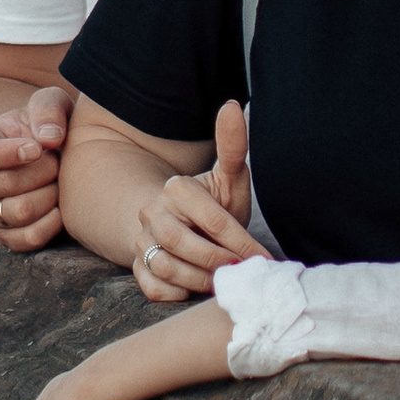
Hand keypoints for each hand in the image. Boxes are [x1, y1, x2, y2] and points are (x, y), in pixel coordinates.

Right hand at [0, 86, 73, 251]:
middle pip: (4, 185)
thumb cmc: (46, 125)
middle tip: (58, 161)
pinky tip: (62, 207)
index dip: (7, 153)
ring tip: (59, 181)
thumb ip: (48, 110)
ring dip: (49, 196)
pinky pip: (29, 239)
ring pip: (19, 213)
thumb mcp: (48, 104)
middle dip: (41, 172)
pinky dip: (51, 224)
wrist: (52, 155)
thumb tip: (50, 138)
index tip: (37, 148)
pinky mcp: (8, 236)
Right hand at [130, 101, 260, 302]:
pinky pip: (151, 286)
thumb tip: (231, 106)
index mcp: (176, 188)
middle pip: (184, 245)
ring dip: (199, 281)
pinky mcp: (137, 266)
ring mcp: (141, 240)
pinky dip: (175, 293)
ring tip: (222, 282)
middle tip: (240, 273)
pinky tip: (193, 290)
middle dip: (217, 263)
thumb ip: (232, 147)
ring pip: (166, 267)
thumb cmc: (211, 206)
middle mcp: (152, 212)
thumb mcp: (228, 178)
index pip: (213, 220)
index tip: (262, 259)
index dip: (242, 244)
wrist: (179, 225)